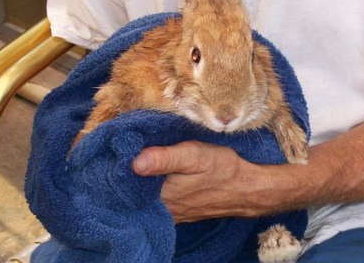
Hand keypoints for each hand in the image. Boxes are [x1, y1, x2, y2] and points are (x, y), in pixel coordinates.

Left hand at [131, 141, 273, 222]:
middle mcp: (163, 209)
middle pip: (133, 194)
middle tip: (124, 152)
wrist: (247, 188)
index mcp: (162, 196)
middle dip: (126, 176)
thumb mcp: (194, 156)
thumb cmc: (222, 169)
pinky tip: (154, 178)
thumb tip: (134, 162)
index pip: (126, 186)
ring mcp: (172, 213)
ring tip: (135, 161)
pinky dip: (152, 191)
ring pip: (145, 199)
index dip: (117, 168)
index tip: (116, 150)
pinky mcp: (180, 212)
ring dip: (138, 184)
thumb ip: (165, 158)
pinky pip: (158, 203)